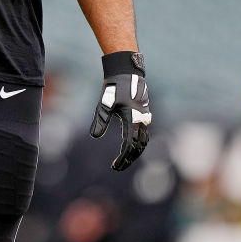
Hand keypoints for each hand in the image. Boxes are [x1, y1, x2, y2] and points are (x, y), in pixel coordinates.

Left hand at [90, 50, 150, 170]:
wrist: (126, 73)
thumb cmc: (114, 88)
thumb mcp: (104, 104)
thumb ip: (100, 120)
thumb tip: (95, 136)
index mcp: (133, 119)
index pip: (129, 145)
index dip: (123, 158)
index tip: (115, 166)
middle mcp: (142, 120)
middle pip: (138, 147)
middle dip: (129, 159)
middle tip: (118, 167)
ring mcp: (145, 118)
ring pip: (143, 141)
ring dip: (135, 153)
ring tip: (124, 160)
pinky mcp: (144, 115)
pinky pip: (144, 134)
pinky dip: (138, 144)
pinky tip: (130, 148)